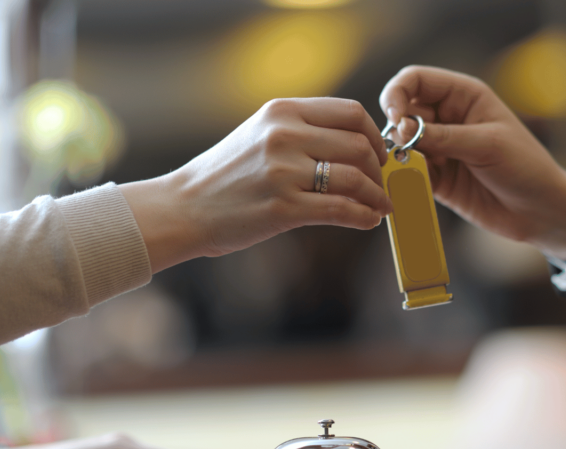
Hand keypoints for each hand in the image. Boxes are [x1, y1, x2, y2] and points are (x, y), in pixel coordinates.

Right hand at [119, 98, 392, 272]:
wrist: (184, 207)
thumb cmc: (227, 174)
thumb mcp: (261, 133)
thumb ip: (303, 130)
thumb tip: (356, 141)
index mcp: (282, 111)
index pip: (350, 113)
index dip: (375, 135)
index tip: (379, 154)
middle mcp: (284, 136)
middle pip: (358, 145)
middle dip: (379, 169)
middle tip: (381, 184)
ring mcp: (283, 172)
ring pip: (354, 178)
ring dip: (376, 195)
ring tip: (380, 206)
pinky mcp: (283, 208)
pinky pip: (340, 210)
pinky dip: (363, 216)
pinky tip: (368, 221)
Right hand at [379, 66, 565, 251]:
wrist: (541, 211)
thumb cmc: (525, 167)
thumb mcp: (487, 145)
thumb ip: (443, 136)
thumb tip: (400, 129)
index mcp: (464, 96)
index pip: (415, 80)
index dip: (398, 93)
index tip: (395, 117)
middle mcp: (448, 118)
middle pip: (403, 111)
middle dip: (397, 128)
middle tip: (403, 147)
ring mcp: (441, 149)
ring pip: (401, 144)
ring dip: (399, 155)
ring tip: (412, 169)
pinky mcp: (437, 178)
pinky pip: (409, 173)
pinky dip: (404, 177)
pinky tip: (412, 185)